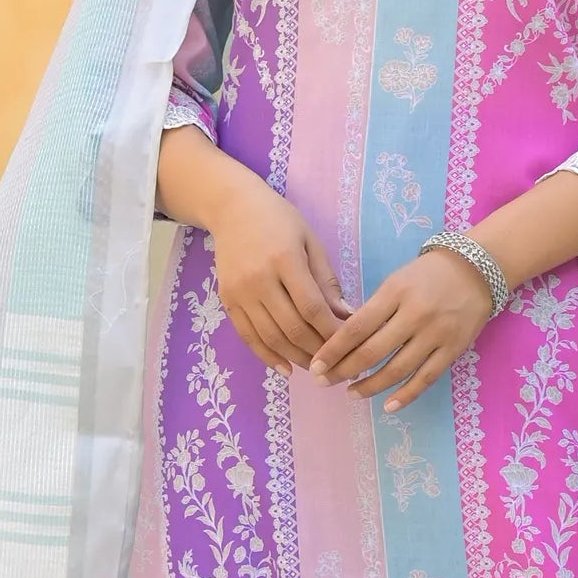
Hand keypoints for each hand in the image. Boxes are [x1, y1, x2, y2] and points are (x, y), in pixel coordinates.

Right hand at [206, 173, 348, 370]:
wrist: (231, 208)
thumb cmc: (278, 219)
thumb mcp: (310, 240)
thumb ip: (327, 279)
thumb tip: (347, 316)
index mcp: (284, 259)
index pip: (312, 307)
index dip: (331, 332)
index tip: (350, 346)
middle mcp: (259, 279)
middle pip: (292, 327)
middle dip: (318, 351)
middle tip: (338, 365)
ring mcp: (240, 292)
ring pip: (270, 337)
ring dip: (296, 358)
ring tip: (316, 370)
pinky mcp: (227, 300)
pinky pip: (248, 336)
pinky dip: (267, 356)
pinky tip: (285, 368)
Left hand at [309, 248, 495, 410]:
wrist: (476, 270)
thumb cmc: (427, 275)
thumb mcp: (396, 281)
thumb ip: (374, 309)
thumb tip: (345, 342)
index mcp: (395, 293)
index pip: (357, 327)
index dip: (334, 349)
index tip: (316, 365)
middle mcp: (415, 314)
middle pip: (373, 351)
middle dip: (344, 370)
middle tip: (324, 382)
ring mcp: (436, 334)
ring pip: (397, 369)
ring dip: (370, 386)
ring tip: (351, 393)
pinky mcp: (453, 349)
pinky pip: (426, 378)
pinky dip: (406, 395)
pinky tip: (388, 406)